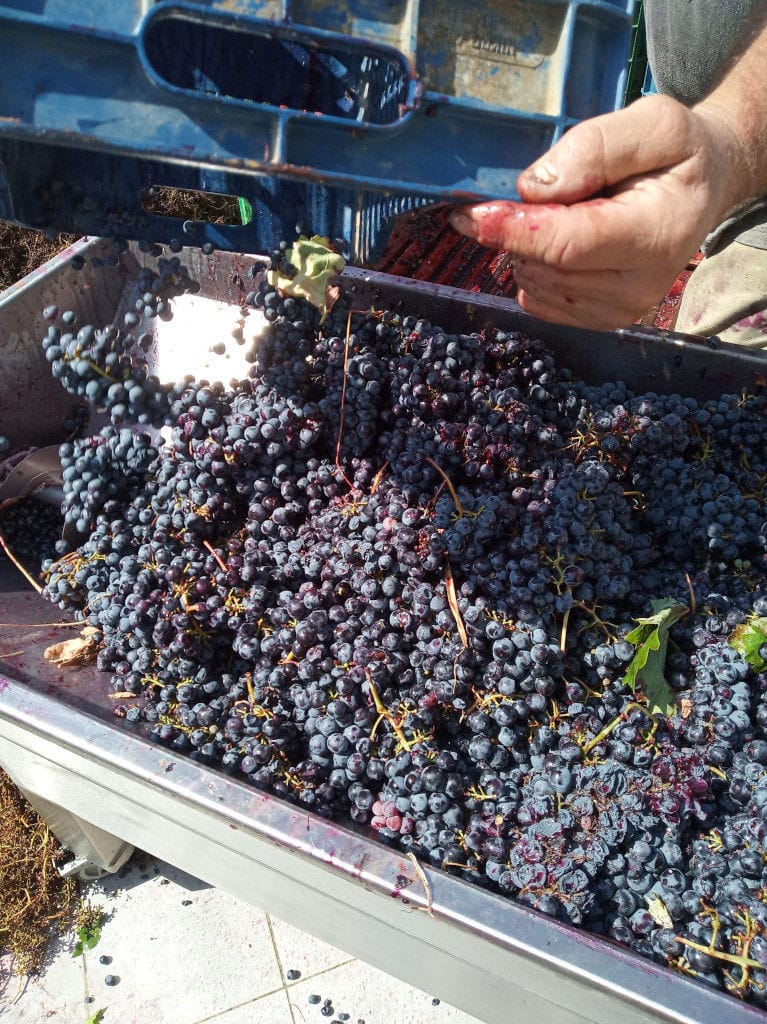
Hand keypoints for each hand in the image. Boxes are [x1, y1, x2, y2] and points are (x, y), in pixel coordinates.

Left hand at [448, 95, 741, 329]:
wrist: (702, 190)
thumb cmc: (678, 153)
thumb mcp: (654, 122)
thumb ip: (595, 148)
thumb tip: (534, 188)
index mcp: (656, 236)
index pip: (567, 244)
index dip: (514, 230)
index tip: (471, 214)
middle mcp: (637, 288)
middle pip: (544, 266)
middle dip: (520, 228)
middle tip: (544, 190)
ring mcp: (617, 312)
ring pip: (534, 283)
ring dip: (528, 246)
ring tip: (568, 212)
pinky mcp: (597, 320)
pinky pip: (537, 299)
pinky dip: (533, 266)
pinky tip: (560, 240)